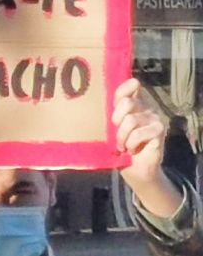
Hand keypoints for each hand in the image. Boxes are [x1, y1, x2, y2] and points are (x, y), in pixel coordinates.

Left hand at [113, 78, 181, 216]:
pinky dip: (131, 143)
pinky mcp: (159, 130)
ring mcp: (154, 117)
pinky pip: (138, 133)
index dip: (123, 89)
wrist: (134, 169)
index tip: (116, 102)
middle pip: (127, 103)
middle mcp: (146, 107)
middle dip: (116, 120)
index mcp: (133, 103)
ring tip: (122, 146)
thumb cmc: (120, 147)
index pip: (131, 86)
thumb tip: (94, 103)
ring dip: (122, 137)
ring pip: (131, 120)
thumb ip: (110, 116)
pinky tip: (132, 149)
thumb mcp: (112, 129)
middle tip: (116, 134)